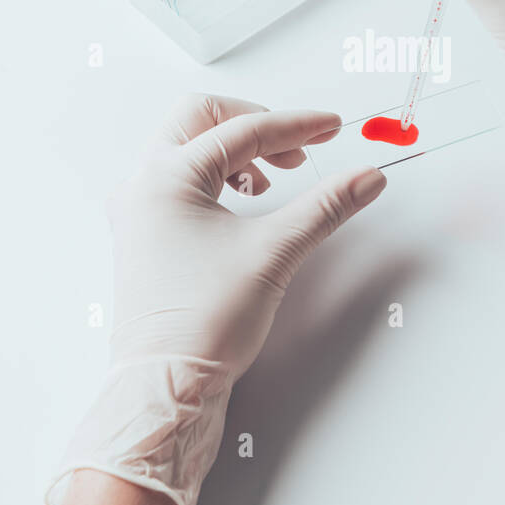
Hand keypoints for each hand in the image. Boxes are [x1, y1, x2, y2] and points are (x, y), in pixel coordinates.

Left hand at [47, 95, 385, 504]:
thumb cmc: (205, 321)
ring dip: (235, 152)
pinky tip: (246, 205)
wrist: (167, 384)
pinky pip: (179, 182)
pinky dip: (216, 179)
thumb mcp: (275, 252)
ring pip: (187, 149)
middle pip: (200, 120)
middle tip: (297, 146)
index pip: (242, 131)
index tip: (332, 127)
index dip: (296, 125)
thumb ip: (326, 206)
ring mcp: (137, 211)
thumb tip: (367, 177)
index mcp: (166, 177)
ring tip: (274, 180)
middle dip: (255, 124)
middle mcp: (142, 185)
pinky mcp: (143, 235)